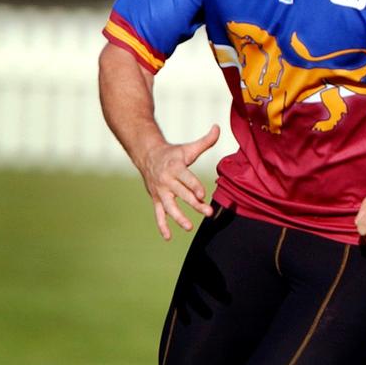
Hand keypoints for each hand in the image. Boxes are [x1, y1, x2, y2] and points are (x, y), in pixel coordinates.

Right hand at [136, 124, 219, 239]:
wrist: (147, 156)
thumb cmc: (173, 153)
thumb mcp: (188, 148)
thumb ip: (205, 141)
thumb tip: (218, 127)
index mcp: (175, 168)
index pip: (186, 178)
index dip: (194, 186)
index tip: (202, 194)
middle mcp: (167, 181)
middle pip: (182, 194)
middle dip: (194, 204)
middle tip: (208, 212)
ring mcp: (160, 192)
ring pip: (169, 207)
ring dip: (179, 218)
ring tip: (189, 227)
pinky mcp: (156, 199)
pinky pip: (158, 214)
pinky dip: (162, 226)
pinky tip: (168, 237)